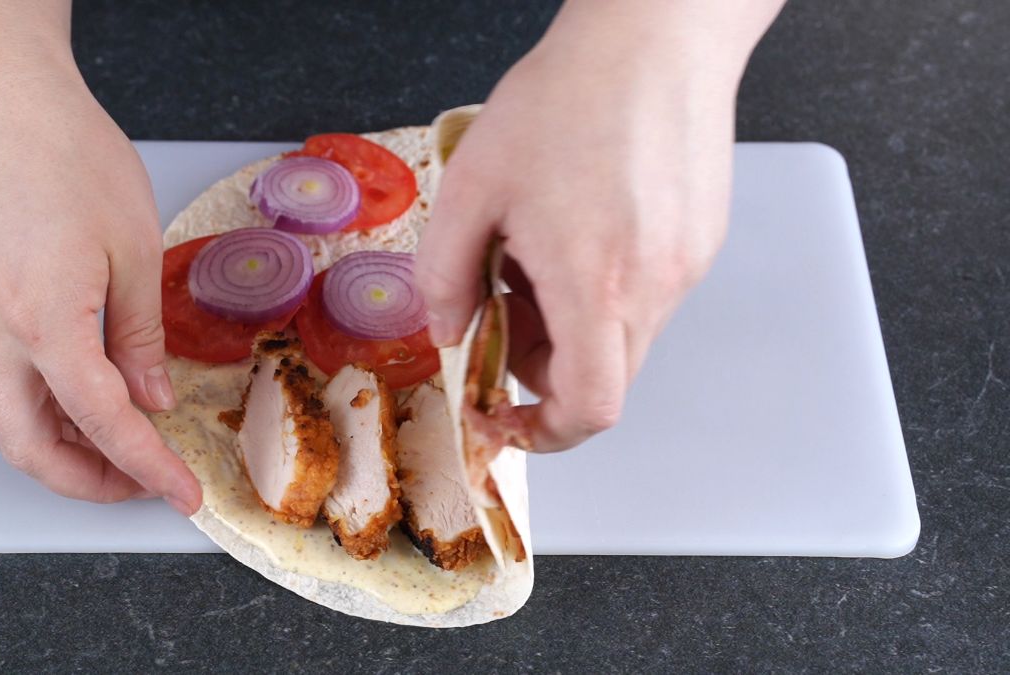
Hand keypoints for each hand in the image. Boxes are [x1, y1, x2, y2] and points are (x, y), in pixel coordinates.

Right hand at [0, 71, 201, 512]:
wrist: (6, 106)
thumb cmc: (71, 158)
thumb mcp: (134, 250)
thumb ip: (141, 337)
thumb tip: (152, 399)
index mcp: (46, 322)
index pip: (103, 423)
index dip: (148, 468)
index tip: (182, 495)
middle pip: (31, 448)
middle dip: (91, 482)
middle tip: (148, 482)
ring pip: (7, 427)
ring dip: (62, 455)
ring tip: (122, 452)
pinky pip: (2, 390)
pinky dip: (43, 417)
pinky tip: (87, 406)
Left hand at [417, 2, 777, 450]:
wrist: (654, 37)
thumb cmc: (569, 98)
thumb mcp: (473, 188)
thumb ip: (446, 276)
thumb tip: (450, 331)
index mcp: (597, 283)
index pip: (589, 408)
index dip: (541, 433)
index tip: (501, 417)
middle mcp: (657, 285)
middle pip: (602, 376)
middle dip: (541, 364)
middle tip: (502, 305)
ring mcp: (687, 265)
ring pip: (623, 335)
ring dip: (570, 322)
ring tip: (538, 246)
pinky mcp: (701, 240)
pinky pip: (646, 295)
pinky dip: (603, 289)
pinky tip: (576, 225)